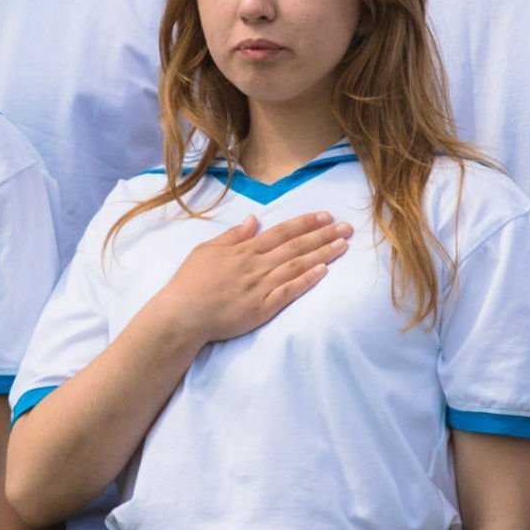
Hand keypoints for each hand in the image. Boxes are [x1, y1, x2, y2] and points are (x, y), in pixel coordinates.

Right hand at [153, 212, 349, 345]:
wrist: (183, 314)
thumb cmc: (190, 282)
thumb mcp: (206, 250)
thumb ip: (232, 235)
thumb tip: (253, 219)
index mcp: (243, 250)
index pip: (281, 232)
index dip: (304, 223)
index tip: (325, 215)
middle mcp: (256, 265)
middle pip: (295, 246)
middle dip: (322, 235)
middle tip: (346, 227)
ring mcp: (261, 286)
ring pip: (297, 266)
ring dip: (322, 254)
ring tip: (343, 245)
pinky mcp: (263, 308)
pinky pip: (289, 291)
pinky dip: (307, 280)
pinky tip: (324, 271)